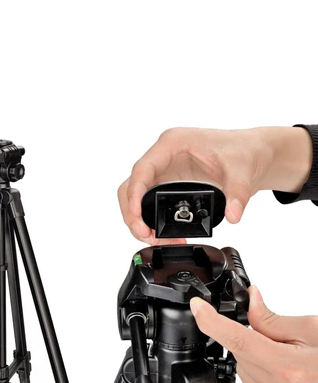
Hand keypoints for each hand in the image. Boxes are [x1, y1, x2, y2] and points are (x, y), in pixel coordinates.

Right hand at [119, 126, 311, 243]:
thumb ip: (238, 193)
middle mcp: (163, 156)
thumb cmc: (243, 151)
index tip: (137, 214)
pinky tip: (162, 234)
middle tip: (146, 235)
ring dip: (139, 220)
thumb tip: (233, 214)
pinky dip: (150, 220)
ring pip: (136, 197)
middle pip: (131, 186)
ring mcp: (163, 170)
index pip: (143, 168)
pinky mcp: (168, 183)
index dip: (135, 193)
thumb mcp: (242, 170)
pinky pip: (148, 203)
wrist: (252, 154)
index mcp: (173, 143)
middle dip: (133, 213)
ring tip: (155, 239)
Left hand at [189, 286, 317, 382]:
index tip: (198, 308)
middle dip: (255, 343)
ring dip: (260, 363)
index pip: (237, 340)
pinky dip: (265, 381)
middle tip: (285, 344)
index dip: (211, 321)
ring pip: (246, 374)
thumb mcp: (315, 331)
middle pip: (242, 356)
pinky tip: (291, 380)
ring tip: (294, 365)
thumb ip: (274, 321)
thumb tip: (250, 302)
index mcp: (289, 370)